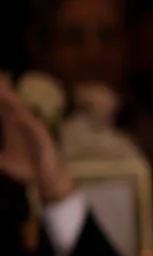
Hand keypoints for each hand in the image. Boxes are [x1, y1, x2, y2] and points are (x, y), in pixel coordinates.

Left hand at [0, 76, 74, 203]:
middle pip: (13, 104)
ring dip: (13, 103)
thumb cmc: (27, 169)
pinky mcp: (42, 139)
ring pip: (22, 113)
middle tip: (1, 75)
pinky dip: (24, 121)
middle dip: (5, 91)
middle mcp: (23, 125)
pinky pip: (33, 127)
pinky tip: (14, 117)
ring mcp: (33, 130)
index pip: (3, 107)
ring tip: (3, 94)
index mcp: (13, 128)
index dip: (0, 94)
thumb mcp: (4, 162)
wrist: (46, 180)